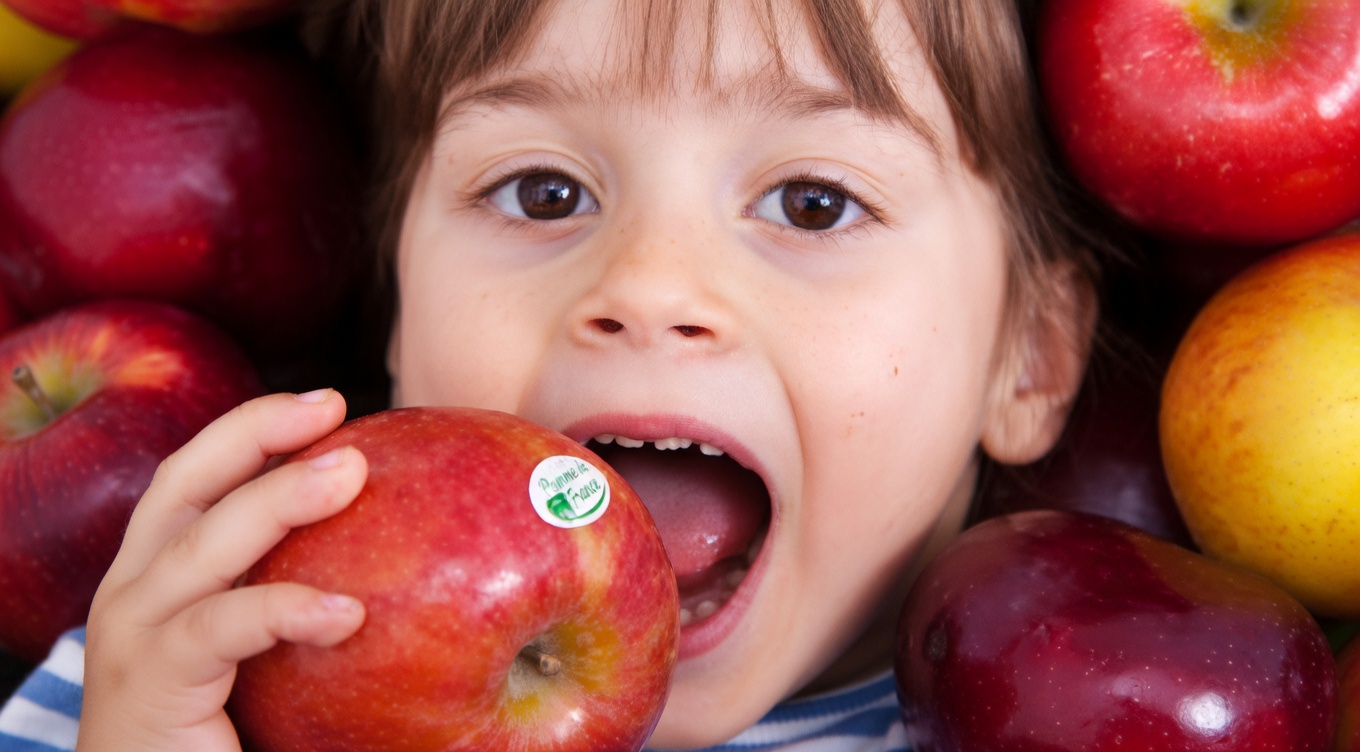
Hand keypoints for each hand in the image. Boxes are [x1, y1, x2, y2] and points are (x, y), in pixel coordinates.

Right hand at [76, 390, 368, 751]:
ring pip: (203, 542)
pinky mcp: (149, 683)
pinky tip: (347, 612)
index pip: (196, 479)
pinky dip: (283, 609)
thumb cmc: (225, 733)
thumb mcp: (260, 653)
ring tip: (351, 472)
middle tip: (333, 404)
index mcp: (159, 576)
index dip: (252, 430)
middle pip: (186, 484)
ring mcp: (133, 636)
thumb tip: (399, 574)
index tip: (326, 404)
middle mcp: (135, 593)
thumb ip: (300, 602)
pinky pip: (219, 628)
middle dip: (256, 432)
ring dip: (279, 498)